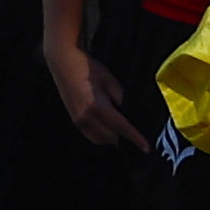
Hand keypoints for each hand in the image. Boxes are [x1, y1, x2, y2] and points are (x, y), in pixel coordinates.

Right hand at [46, 36, 145, 151]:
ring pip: (100, 140)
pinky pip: (91, 135)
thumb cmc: (87, 68)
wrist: (63, 62)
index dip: (135, 138)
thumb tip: (133, 114)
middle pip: (111, 138)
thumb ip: (121, 98)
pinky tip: (108, 125)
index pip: (121, 127)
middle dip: (125, 138)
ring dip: (113, 138)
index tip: (146, 147)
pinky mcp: (74, 120)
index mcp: (97, 107)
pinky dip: (102, 135)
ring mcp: (78, 120)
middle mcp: (86, 118)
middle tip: (136, 132)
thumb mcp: (110, 80)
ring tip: (123, 129)